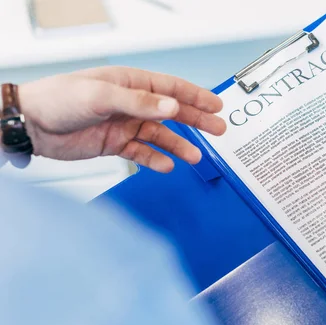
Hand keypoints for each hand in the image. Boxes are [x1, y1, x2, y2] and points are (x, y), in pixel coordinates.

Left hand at [18, 67, 225, 172]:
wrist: (32, 125)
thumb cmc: (58, 99)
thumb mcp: (101, 96)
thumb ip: (139, 103)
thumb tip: (172, 106)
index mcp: (130, 84)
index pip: (171, 88)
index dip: (195, 96)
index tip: (216, 104)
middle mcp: (131, 104)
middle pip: (172, 113)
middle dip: (197, 121)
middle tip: (218, 129)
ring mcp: (124, 125)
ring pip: (161, 136)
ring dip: (179, 145)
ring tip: (195, 156)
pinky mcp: (115, 144)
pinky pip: (142, 153)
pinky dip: (155, 159)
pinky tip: (166, 165)